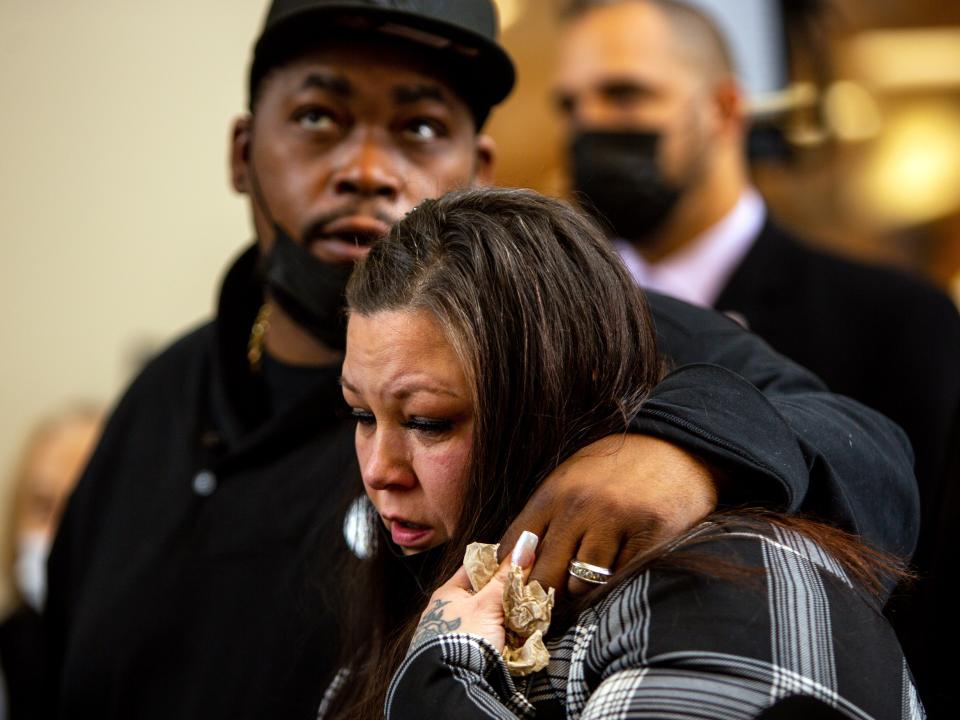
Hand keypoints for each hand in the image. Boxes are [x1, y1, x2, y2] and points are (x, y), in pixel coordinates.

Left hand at [409, 533, 538, 652]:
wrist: (450, 684)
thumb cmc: (464, 637)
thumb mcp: (488, 603)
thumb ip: (507, 576)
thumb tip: (526, 542)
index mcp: (447, 593)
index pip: (475, 567)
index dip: (498, 562)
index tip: (520, 560)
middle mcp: (447, 611)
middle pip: (482, 594)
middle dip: (504, 594)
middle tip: (528, 590)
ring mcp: (452, 634)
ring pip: (485, 617)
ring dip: (504, 618)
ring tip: (526, 615)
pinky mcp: (460, 654)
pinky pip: (484, 638)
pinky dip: (499, 637)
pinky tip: (514, 638)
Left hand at [499, 434, 717, 594]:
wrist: (676, 449)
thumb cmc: (617, 469)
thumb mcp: (571, 480)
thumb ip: (545, 517)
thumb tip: (515, 560)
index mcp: (552, 493)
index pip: (513, 547)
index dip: (509, 575)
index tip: (514, 589)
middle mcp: (578, 507)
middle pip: (543, 575)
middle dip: (543, 595)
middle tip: (549, 605)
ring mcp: (614, 522)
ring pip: (580, 584)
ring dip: (584, 589)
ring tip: (591, 578)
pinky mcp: (647, 536)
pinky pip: (619, 579)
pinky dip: (616, 581)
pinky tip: (621, 566)